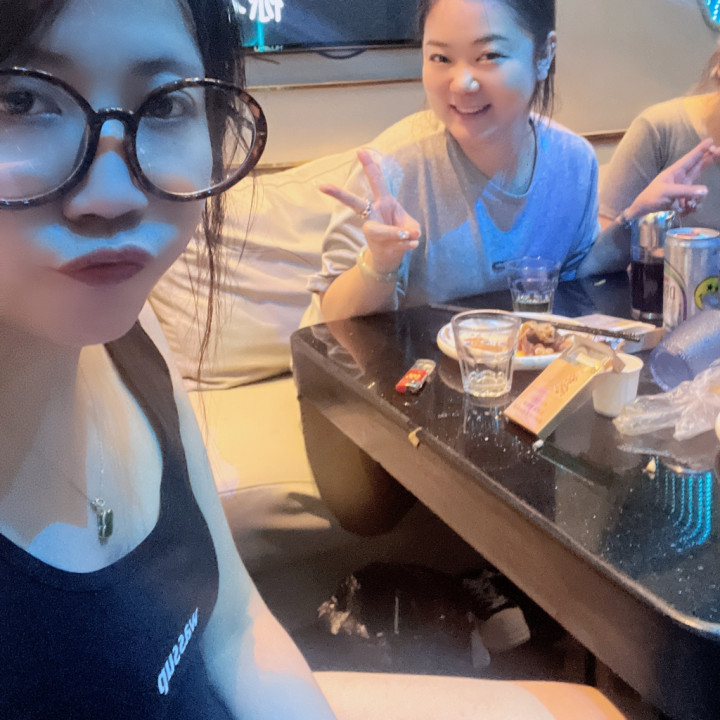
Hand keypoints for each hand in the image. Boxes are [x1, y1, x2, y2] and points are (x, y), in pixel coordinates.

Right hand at [319, 148, 420, 273]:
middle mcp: (372, 214)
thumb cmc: (399, 233)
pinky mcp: (376, 244)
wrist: (390, 257)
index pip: (376, 181)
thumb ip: (413, 228)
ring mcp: (372, 230)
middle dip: (340, 194)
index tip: (359, 151)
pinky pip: (399, 241)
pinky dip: (409, 243)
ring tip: (408, 236)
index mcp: (382, 202)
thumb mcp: (411, 225)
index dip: (369, 166)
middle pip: (355, 203)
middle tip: (323, 186)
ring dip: (401, 234)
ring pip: (387, 231)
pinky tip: (408, 244)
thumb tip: (411, 235)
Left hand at [626, 138, 719, 219]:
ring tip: (688, 204)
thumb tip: (705, 191)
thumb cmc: (652, 197)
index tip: (711, 141)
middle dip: (710, 159)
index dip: (701, 149)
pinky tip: (683, 210)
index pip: (691, 158)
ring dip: (697, 196)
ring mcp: (684, 188)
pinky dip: (692, 206)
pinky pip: (695, 200)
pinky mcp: (683, 198)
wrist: (643, 210)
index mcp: (676, 171)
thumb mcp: (668, 192)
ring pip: (700, 185)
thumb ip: (686, 191)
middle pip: (700, 165)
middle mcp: (682, 177)